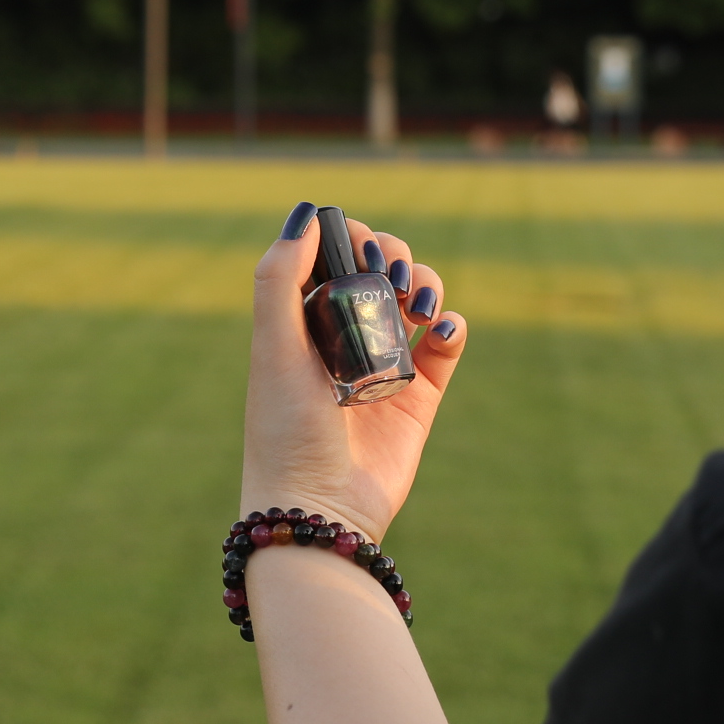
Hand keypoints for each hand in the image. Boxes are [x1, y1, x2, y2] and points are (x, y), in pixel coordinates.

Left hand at [241, 204, 466, 541]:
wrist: (321, 509)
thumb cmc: (285, 432)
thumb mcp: (272, 350)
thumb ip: (279, 281)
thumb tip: (308, 214)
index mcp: (303, 320)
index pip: (335, 255)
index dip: (353, 239)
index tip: (360, 251)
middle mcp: (345, 336)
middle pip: (382, 267)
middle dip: (393, 256)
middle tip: (391, 279)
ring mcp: (386, 363)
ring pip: (418, 297)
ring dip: (426, 282)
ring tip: (418, 302)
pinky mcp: (421, 395)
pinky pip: (445, 343)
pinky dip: (451, 323)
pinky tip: (439, 329)